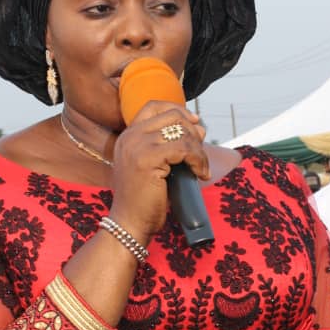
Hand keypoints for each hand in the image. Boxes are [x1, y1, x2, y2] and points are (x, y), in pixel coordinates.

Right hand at [110, 102, 207, 241]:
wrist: (130, 223)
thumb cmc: (144, 199)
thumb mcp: (152, 165)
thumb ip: (166, 145)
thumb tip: (199, 126)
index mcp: (128, 136)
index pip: (154, 106)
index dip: (178, 109)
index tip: (194, 122)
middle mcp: (130, 136)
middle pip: (173, 116)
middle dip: (193, 131)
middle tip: (200, 153)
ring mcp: (137, 146)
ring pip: (182, 132)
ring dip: (199, 150)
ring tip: (201, 168)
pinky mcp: (148, 159)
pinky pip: (184, 149)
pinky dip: (198, 160)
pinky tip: (200, 174)